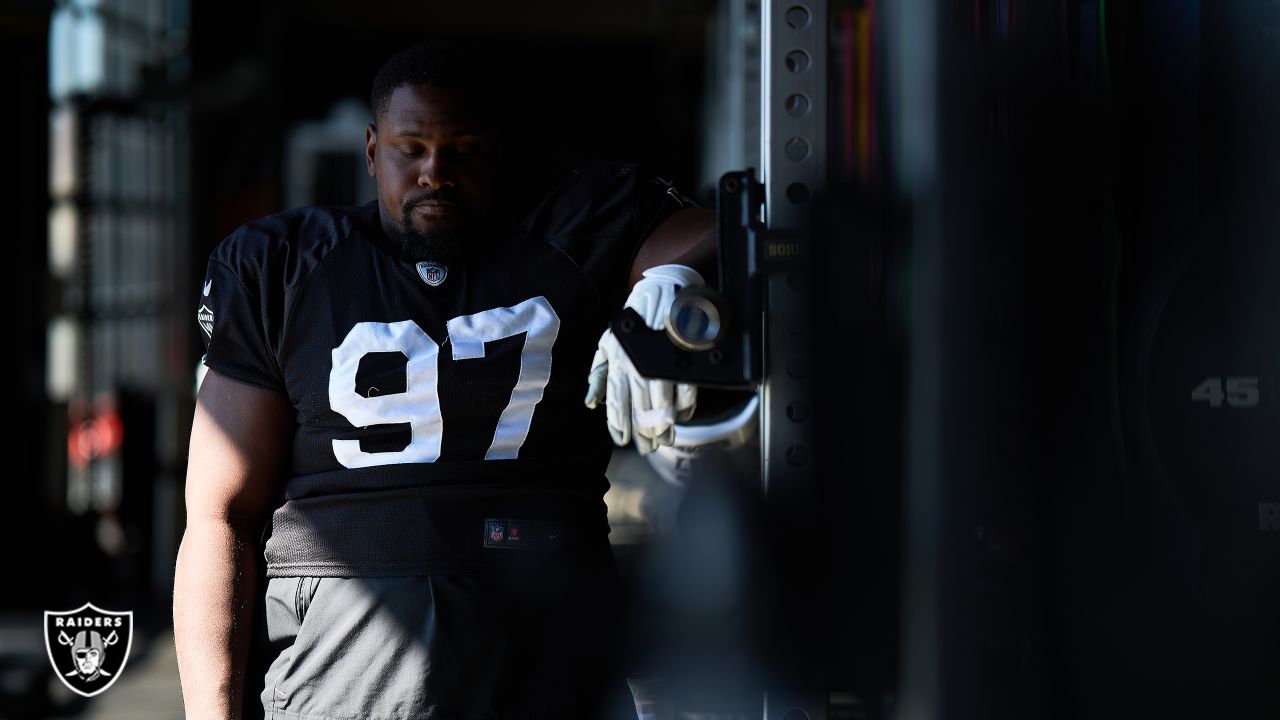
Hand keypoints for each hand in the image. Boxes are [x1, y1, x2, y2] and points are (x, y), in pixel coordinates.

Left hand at [584, 265, 703, 453]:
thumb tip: (590, 403)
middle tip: (646, 448)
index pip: (617, 401)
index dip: (619, 425)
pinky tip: (681, 418)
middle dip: (643, 433)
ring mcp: (662, 363)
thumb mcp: (608, 343)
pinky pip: (686, 390)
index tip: (622, 441)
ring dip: (663, 426)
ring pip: (662, 404)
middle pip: (641, 409)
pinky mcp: (684, 358)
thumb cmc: (633, 320)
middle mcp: (639, 365)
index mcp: (619, 362)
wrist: (663, 290)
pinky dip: (685, 407)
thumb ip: (599, 374)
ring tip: (663, 441)